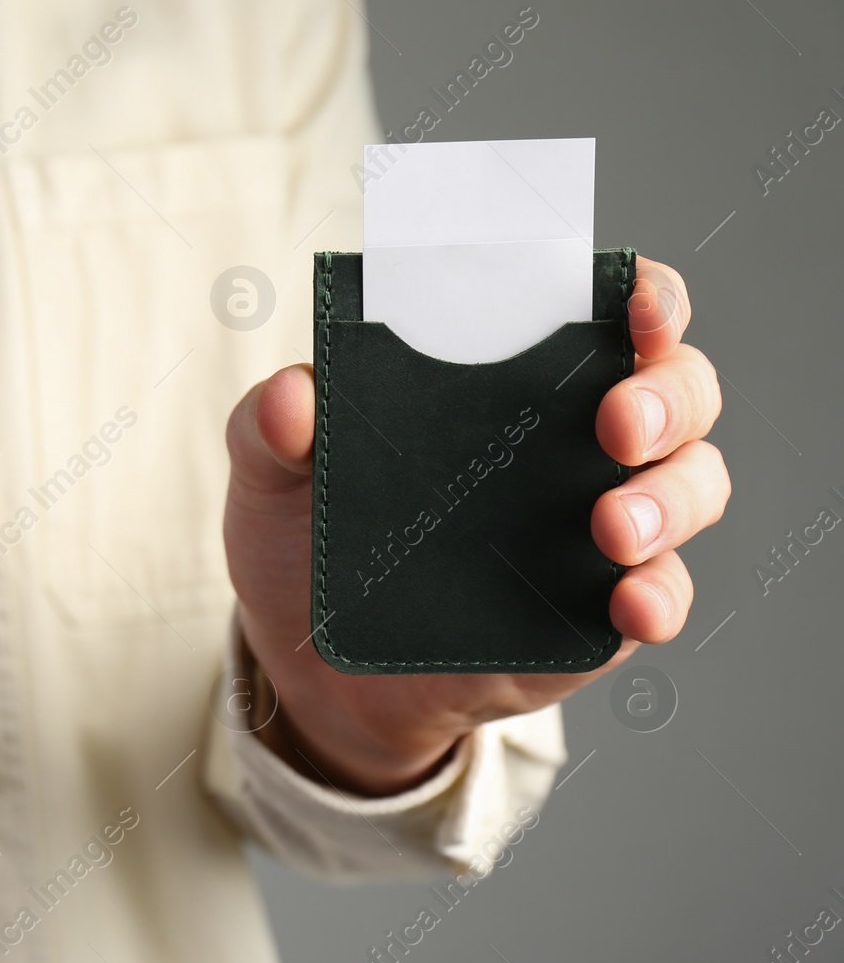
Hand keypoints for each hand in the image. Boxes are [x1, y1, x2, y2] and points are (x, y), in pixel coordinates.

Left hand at [222, 257, 727, 795]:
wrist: (311, 667)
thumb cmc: (308, 540)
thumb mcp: (272, 476)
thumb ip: (270, 426)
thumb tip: (289, 396)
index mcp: (513, 379)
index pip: (609, 314)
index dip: (645, 295)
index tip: (633, 302)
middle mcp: (577, 442)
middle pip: (678, 391)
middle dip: (667, 397)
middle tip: (616, 423)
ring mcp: (599, 529)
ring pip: (692, 487)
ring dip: (670, 498)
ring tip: (612, 525)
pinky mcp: (595, 614)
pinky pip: (661, 597)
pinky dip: (660, 597)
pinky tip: (629, 602)